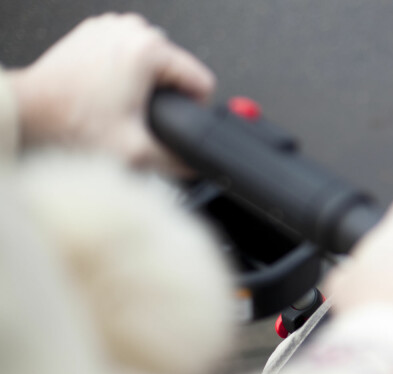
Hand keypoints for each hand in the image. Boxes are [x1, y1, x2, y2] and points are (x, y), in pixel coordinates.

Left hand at [8, 13, 214, 174]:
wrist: (28, 112)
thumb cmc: (69, 123)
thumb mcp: (136, 152)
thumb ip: (177, 161)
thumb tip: (197, 164)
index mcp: (149, 49)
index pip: (201, 81)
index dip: (194, 109)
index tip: (172, 123)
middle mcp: (132, 30)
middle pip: (176, 70)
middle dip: (164, 97)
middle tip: (134, 116)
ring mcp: (112, 27)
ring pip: (153, 63)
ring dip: (144, 86)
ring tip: (117, 104)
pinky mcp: (95, 32)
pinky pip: (128, 54)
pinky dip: (123, 73)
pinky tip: (105, 91)